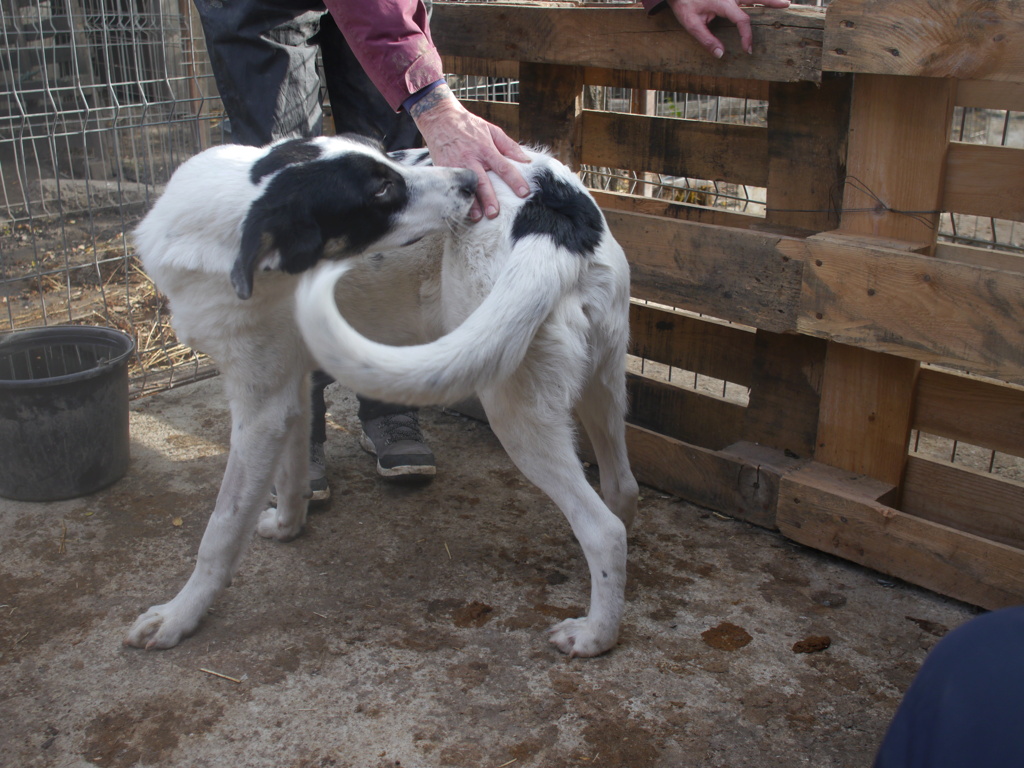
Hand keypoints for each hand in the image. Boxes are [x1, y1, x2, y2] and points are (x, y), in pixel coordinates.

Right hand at [409, 83, 529, 220]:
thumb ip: (509, 146)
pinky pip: (451, 186)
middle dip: (488, 198)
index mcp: (486, 149)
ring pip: (465, 187)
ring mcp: (456, 165)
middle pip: (482, 181)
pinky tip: (460, 209)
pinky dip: (456, 198)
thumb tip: (527, 160)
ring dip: (471, 203)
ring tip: (477, 217)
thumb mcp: (492, 130)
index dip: (514, 180)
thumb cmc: (469, 125)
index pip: (503, 167)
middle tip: (494, 213)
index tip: (524, 193)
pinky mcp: (443, 169)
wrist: (440, 118)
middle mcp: (471, 159)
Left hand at [664, 0, 790, 57]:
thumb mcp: (691, 24)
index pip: (742, 19)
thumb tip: (720, 55)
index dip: (747, 36)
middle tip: (787, 4)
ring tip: (784, 0)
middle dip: (771, 1)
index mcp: (723, 2)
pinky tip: (762, 2)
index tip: (747, 50)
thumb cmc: (684, 4)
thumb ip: (706, 39)